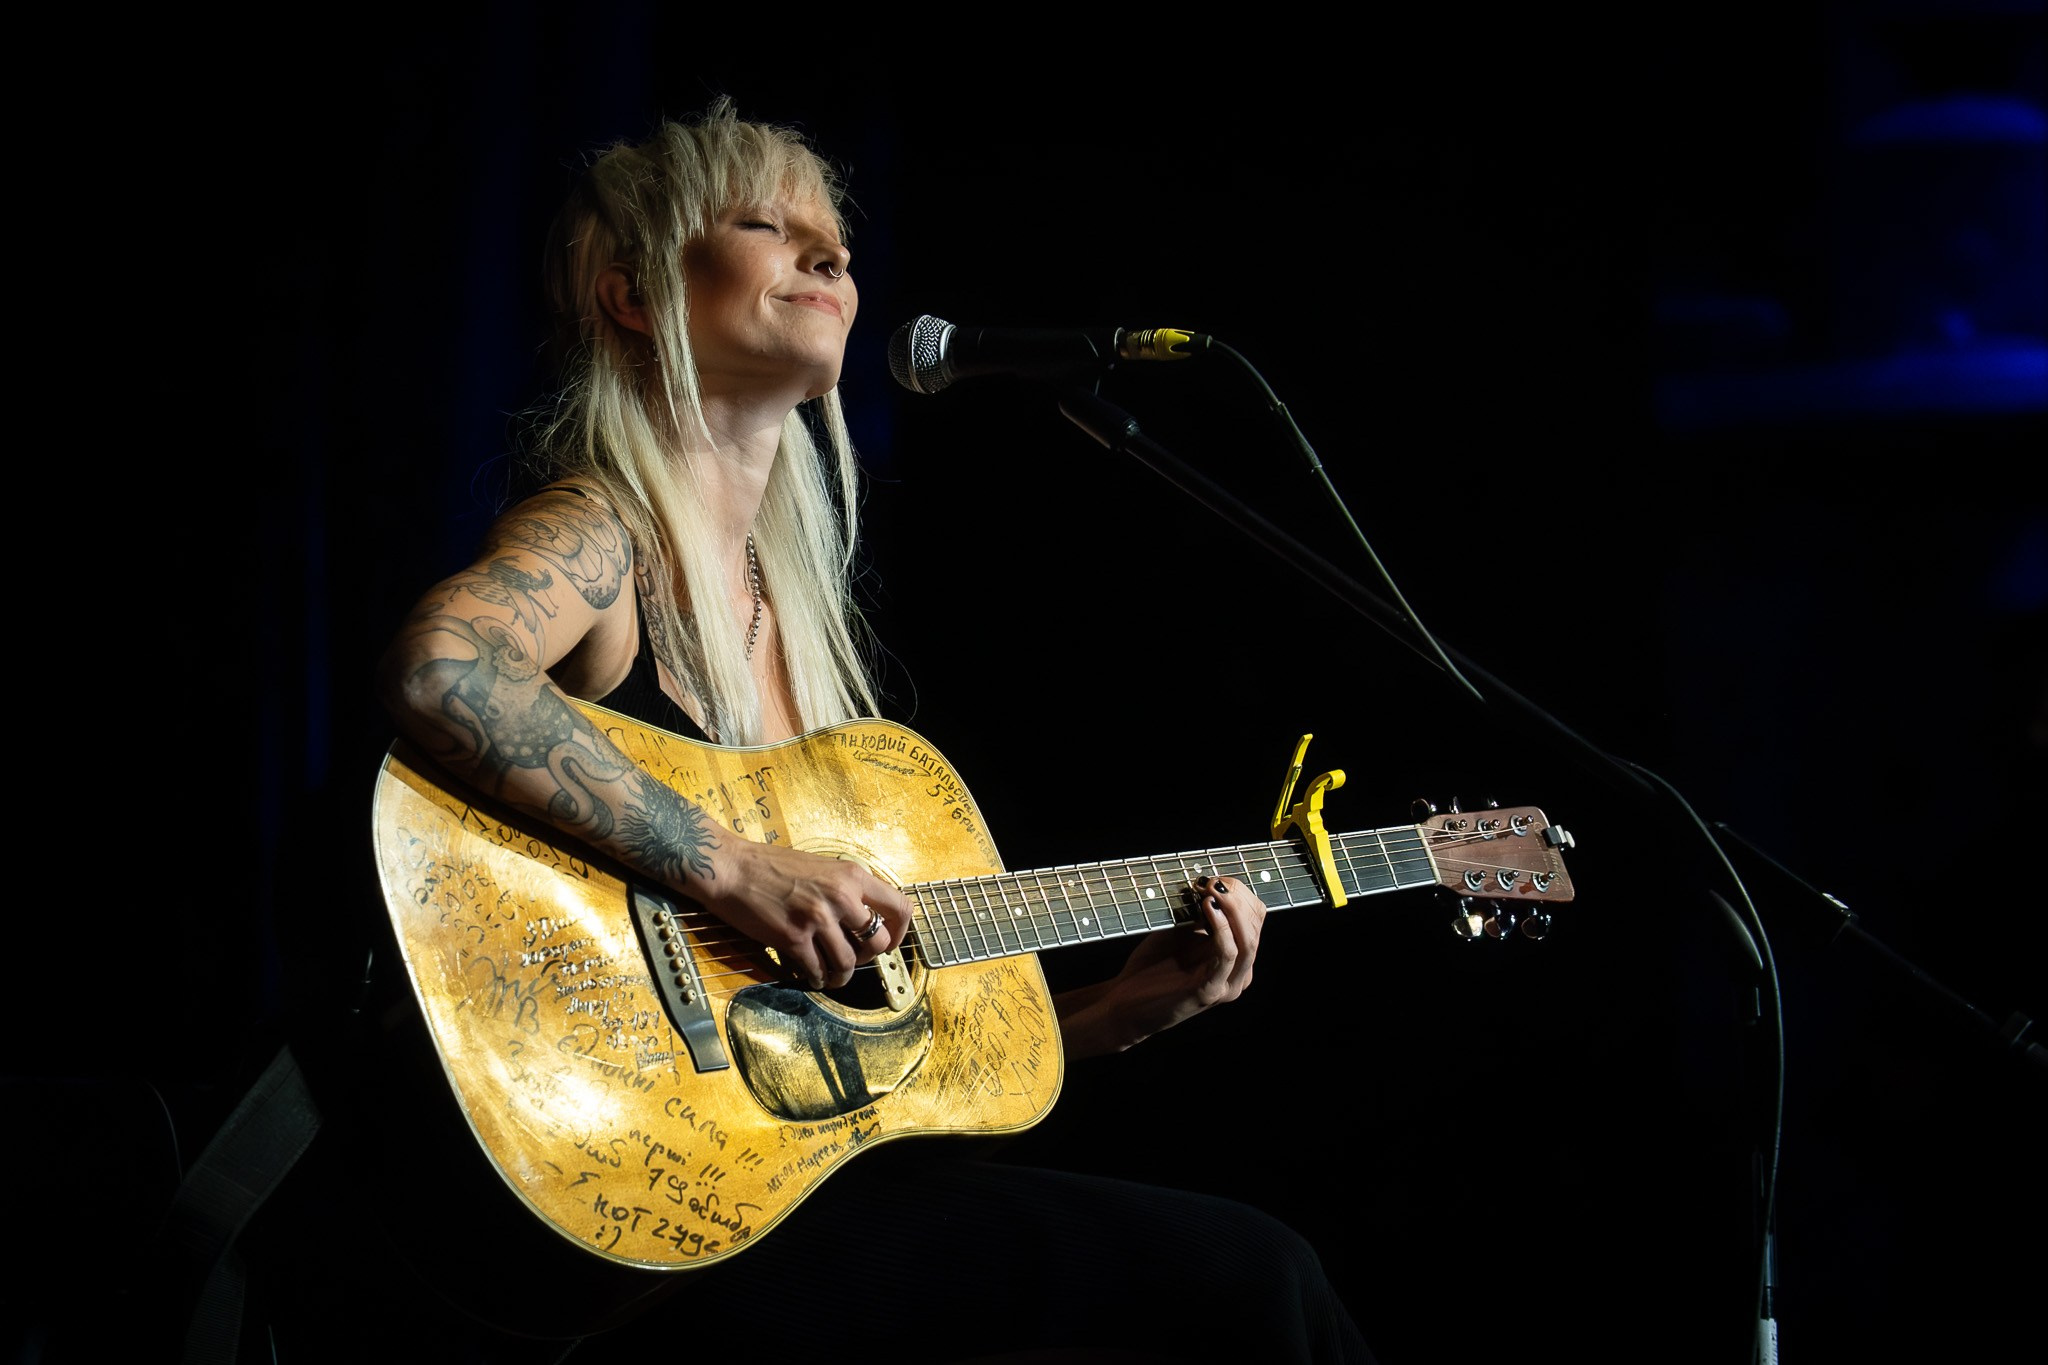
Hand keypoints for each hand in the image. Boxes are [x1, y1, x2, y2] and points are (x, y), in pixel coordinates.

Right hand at [702, 838, 911, 988]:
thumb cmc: (772, 865)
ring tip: (833, 976)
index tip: (890, 942)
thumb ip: (846, 889)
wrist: (732, 868)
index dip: (901, 931)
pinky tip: (811, 976)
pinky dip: (817, 979)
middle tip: (854, 958)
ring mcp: (817, 918)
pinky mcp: (793, 938)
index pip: (899, 906)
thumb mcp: (822, 866)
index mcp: (852, 876)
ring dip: (842, 976)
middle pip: (878, 942)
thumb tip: (864, 918)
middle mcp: (840, 896)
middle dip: (869, 957)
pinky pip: (817, 970)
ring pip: (848, 963)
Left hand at [1054, 873, 1264, 1056]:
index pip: (1255, 918)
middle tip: (1212, 881)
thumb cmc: (1153, 966)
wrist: (1127, 1004)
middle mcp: (1240, 974)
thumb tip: (1213, 886)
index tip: (1215, 877)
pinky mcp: (1210, 991)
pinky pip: (1227, 955)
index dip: (1239, 893)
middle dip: (1237, 898)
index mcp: (1237, 959)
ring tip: (1211, 891)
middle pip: (1255, 927)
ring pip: (1248, 941)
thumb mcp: (1183, 932)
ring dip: (1232, 910)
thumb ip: (1202, 915)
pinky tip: (1208, 909)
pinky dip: (1221, 928)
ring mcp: (1227, 985)